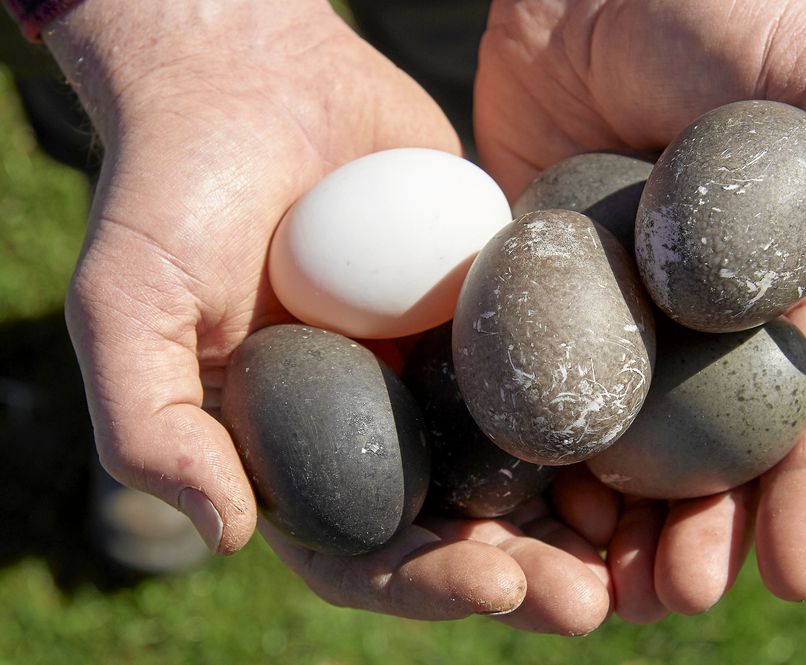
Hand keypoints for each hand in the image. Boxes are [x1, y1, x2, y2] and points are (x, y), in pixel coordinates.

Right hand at [45, 0, 607, 633]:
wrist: (246, 73)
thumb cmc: (171, 187)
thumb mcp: (128, 304)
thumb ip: (154, 424)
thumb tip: (229, 535)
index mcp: (289, 450)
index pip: (358, 548)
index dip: (425, 580)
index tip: (498, 585)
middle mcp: (370, 421)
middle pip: (452, 523)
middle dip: (520, 568)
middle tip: (589, 599)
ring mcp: (432, 366)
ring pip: (510, 463)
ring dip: (570, 514)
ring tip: (631, 544)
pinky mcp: (483, 306)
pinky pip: (541, 368)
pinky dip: (588, 412)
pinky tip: (636, 436)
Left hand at [475, 0, 805, 620]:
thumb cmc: (714, 14)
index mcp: (779, 293)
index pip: (803, 410)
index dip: (803, 497)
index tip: (788, 577)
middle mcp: (696, 325)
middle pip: (706, 457)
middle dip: (700, 538)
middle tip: (674, 600)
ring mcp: (613, 322)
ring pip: (621, 450)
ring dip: (614, 527)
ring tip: (597, 589)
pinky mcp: (535, 304)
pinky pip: (537, 397)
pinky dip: (536, 461)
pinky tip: (523, 511)